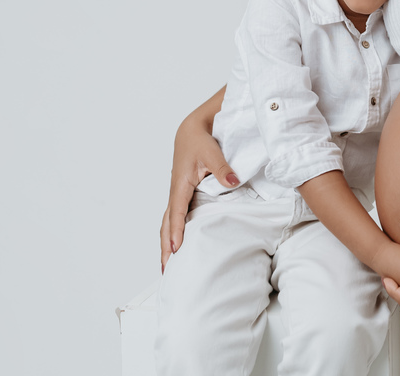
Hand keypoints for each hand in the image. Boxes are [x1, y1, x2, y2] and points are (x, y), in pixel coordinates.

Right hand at [159, 114, 236, 271]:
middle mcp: (175, 191)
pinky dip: (172, 232)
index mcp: (180, 184)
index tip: (176, 250)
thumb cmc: (200, 140)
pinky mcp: (182, 193)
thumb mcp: (212, 152)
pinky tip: (177, 244)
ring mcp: (177, 194)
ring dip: (166, 242)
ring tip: (167, 264)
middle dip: (165, 246)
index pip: (177, 212)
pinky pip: (174, 216)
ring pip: (168, 222)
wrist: (191, 130)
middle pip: (167, 224)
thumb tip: (233, 182)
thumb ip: (223, 168)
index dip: (176, 231)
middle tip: (166, 269)